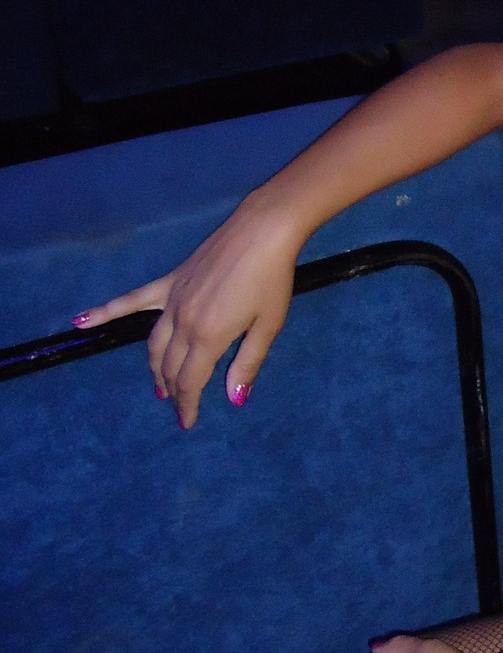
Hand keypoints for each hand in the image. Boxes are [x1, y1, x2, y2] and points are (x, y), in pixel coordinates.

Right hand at [73, 198, 300, 429]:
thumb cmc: (272, 279)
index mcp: (209, 337)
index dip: (188, 405)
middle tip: (180, 404)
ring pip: (153, 344)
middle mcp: (183, 322)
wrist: (262, 231)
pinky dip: (105, 312)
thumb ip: (248, 363)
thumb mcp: (268, 326)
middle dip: (174, 390)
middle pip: (169, 366)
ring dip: (154, 368)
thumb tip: (234, 398)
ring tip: (160, 386)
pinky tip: (80, 321)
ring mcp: (172, 300)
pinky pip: (132, 301)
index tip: (188, 422)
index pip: (190, 381)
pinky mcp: (170, 282)